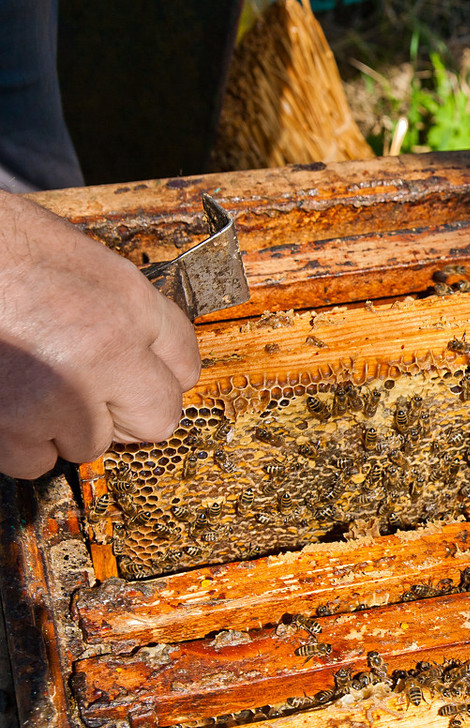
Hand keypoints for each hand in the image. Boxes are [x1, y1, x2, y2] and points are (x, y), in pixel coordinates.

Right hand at [0, 191, 200, 478]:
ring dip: (63, 427)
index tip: (138, 374)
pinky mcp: (12, 426)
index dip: (160, 371)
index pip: (186, 361)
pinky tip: (1, 403)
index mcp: (127, 303)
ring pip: (90, 444)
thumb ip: (115, 308)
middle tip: (86, 392)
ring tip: (24, 383)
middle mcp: (108, 352)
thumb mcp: (72, 258)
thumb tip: (139, 350)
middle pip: (157, 418)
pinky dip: (16, 444)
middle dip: (126, 413)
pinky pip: (34, 462)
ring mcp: (62, 395)